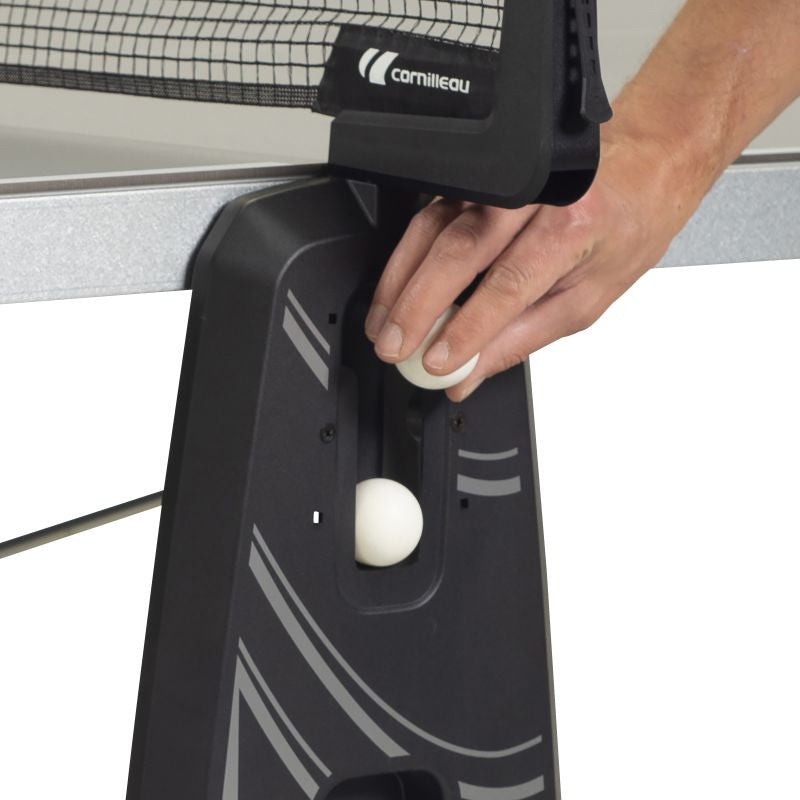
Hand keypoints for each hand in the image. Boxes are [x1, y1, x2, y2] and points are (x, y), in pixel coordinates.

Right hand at [364, 126, 705, 401]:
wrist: (637, 167)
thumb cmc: (623, 229)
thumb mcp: (587, 298)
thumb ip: (523, 339)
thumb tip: (469, 374)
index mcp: (574, 222)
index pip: (508, 283)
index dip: (467, 328)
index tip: (438, 363)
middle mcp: (533, 192)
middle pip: (459, 250)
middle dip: (417, 307)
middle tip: (394, 349)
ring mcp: (499, 177)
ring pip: (431, 230)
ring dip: (399, 285)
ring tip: (382, 329)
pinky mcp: (475, 176)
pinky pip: (428, 218)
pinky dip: (404, 260)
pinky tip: (393, 292)